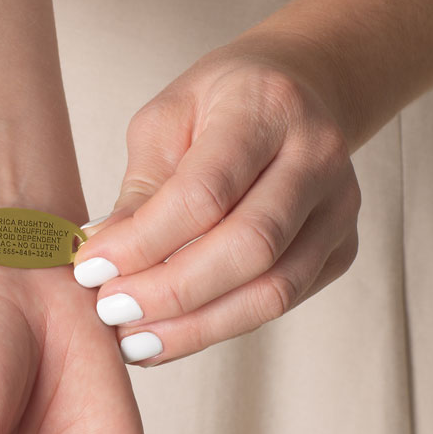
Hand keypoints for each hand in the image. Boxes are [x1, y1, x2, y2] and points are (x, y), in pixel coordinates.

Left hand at [71, 36, 361, 364]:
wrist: (297, 93)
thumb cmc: (216, 104)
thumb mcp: (165, 122)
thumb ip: (141, 189)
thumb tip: (100, 257)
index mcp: (266, 108)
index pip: (205, 192)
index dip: (144, 240)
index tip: (90, 268)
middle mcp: (317, 157)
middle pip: (249, 248)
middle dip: (170, 291)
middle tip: (111, 311)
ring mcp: (339, 208)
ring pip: (273, 289)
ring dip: (196, 326)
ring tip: (134, 340)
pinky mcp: (341, 249)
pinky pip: (282, 302)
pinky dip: (220, 324)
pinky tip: (170, 332)